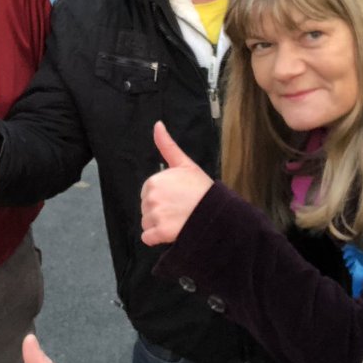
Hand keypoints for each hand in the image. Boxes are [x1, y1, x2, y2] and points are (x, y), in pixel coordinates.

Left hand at [140, 121, 212, 246]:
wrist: (217, 212)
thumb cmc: (202, 189)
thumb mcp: (185, 164)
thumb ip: (167, 145)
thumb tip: (157, 124)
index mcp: (154, 181)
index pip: (148, 194)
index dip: (162, 198)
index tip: (177, 198)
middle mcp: (151, 197)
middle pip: (145, 209)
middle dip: (159, 211)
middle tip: (179, 209)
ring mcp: (155, 215)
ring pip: (146, 224)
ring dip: (158, 226)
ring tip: (178, 220)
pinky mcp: (160, 233)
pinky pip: (148, 238)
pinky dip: (156, 238)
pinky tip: (171, 232)